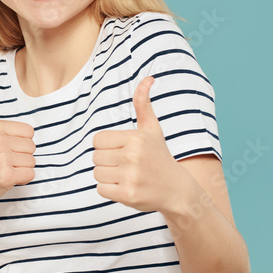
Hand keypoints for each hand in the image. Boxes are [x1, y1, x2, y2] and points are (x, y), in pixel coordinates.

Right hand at [0, 83, 35, 210]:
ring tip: (4, 169)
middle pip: (32, 146)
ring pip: (32, 160)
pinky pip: (30, 174)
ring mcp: (0, 158)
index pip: (28, 132)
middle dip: (21, 156)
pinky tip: (6, 179)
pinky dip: (22, 179)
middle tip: (2, 161)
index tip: (3, 148)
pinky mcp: (6, 175)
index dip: (19, 142)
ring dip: (21, 168)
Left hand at [92, 76, 193, 214]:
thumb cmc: (160, 156)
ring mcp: (130, 177)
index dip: (106, 146)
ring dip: (107, 176)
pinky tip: (125, 186)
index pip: (97, 140)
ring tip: (125, 175)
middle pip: (96, 157)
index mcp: (135, 138)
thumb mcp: (152, 129)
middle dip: (106, 161)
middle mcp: (133, 156)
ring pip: (97, 173)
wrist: (177, 190)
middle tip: (124, 164)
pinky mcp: (127, 195)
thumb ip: (143, 104)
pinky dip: (109, 190)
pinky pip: (100, 189)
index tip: (120, 150)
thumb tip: (148, 77)